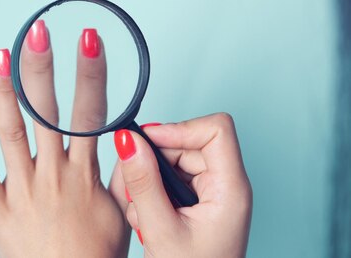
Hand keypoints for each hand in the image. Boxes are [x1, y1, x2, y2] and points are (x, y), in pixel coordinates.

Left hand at [0, 21, 129, 256]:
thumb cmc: (92, 255)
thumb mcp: (119, 213)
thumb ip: (120, 175)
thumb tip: (127, 146)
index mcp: (84, 175)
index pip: (90, 114)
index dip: (91, 74)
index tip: (88, 42)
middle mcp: (53, 175)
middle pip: (48, 113)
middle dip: (44, 70)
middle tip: (39, 35)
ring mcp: (23, 189)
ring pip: (12, 132)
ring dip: (5, 93)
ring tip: (1, 59)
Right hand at [114, 113, 252, 257]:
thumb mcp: (159, 229)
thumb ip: (143, 182)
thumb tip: (128, 141)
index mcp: (230, 190)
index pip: (216, 130)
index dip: (180, 129)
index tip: (147, 140)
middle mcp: (225, 187)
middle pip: (188, 144)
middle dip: (154, 161)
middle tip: (131, 183)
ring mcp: (211, 195)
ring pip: (174, 162)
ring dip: (148, 179)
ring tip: (137, 208)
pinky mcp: (197, 203)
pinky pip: (170, 179)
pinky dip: (150, 192)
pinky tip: (143, 215)